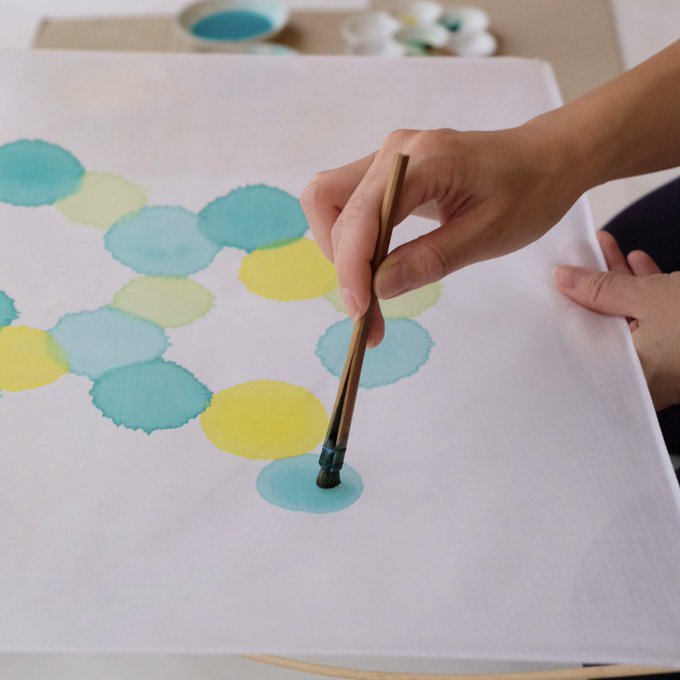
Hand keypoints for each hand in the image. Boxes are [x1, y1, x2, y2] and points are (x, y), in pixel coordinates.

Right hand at [301, 124, 584, 345]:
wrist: (545, 159)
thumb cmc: (528, 193)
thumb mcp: (487, 235)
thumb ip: (429, 259)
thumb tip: (378, 288)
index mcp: (425, 160)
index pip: (362, 213)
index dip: (352, 265)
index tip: (362, 311)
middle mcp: (395, 151)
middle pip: (328, 201)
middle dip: (340, 262)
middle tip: (366, 311)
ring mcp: (388, 157)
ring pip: (329, 201)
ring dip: (339, 250)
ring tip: (368, 292)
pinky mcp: (389, 171)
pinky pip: (350, 203)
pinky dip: (352, 241)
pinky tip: (374, 269)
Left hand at [554, 231, 679, 409]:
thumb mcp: (649, 297)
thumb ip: (601, 289)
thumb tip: (561, 278)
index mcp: (626, 375)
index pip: (579, 338)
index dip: (566, 303)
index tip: (556, 273)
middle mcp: (641, 378)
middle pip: (604, 324)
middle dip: (593, 284)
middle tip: (578, 254)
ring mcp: (663, 365)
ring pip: (630, 317)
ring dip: (618, 280)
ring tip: (603, 245)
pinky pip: (655, 319)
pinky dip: (646, 290)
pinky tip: (636, 261)